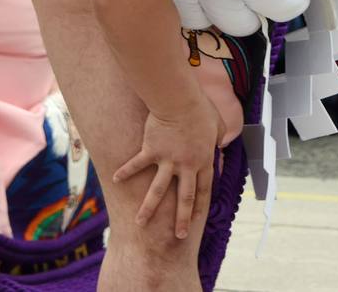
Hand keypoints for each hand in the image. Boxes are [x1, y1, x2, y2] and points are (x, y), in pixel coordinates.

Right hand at [112, 100, 223, 237]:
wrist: (180, 101)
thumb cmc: (201, 109)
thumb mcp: (218, 124)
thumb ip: (220, 136)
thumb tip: (222, 141)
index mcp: (203, 160)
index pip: (203, 189)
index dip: (199, 207)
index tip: (196, 221)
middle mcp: (186, 165)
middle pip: (184, 198)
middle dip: (182, 220)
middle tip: (179, 236)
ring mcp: (167, 160)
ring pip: (157, 191)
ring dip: (148, 209)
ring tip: (140, 223)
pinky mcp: (151, 151)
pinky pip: (137, 165)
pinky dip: (125, 171)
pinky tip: (116, 180)